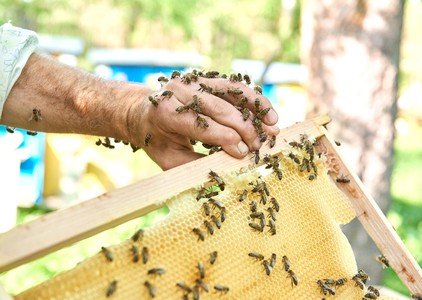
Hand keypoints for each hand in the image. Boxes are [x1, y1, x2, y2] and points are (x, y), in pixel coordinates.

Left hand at [131, 73, 278, 169]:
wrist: (143, 113)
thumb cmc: (157, 141)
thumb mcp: (169, 160)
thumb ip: (196, 165)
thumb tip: (228, 170)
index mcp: (165, 112)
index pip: (202, 125)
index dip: (226, 139)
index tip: (244, 153)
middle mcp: (179, 90)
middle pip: (220, 108)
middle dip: (244, 128)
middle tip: (259, 145)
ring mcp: (193, 80)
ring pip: (231, 92)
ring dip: (255, 108)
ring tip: (273, 124)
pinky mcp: (205, 78)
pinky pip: (233, 87)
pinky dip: (252, 99)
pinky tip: (267, 111)